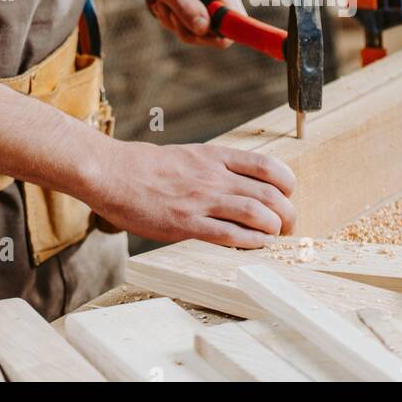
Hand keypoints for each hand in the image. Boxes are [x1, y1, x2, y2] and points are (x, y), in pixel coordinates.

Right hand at [92, 137, 296, 245]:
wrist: (113, 173)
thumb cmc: (145, 167)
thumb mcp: (187, 156)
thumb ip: (212, 169)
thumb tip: (237, 185)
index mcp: (213, 156)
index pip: (265, 165)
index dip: (286, 182)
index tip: (287, 194)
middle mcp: (213, 176)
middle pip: (268, 193)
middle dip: (287, 212)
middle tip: (289, 224)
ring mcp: (201, 200)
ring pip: (255, 213)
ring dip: (273, 228)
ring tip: (275, 236)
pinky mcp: (187, 224)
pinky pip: (230, 235)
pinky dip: (250, 242)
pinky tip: (256, 245)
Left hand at [139, 0, 243, 47]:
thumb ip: (185, 7)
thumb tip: (204, 30)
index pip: (238, 24)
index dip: (216, 35)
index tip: (191, 27)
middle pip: (219, 32)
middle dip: (188, 28)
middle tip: (166, 10)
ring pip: (207, 28)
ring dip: (180, 22)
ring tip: (163, 3)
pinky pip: (203, 19)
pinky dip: (182, 17)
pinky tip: (169, 2)